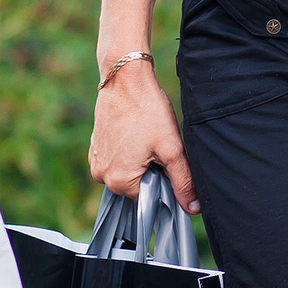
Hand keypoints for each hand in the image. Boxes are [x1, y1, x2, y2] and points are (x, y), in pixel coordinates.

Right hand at [91, 58, 198, 212]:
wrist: (126, 78)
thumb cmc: (147, 111)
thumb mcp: (171, 148)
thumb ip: (183, 181)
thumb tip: (192, 209)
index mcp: (118, 182)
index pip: (148, 197)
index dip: (163, 179)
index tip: (166, 157)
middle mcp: (101, 176)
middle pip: (136, 185)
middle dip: (151, 169)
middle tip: (157, 144)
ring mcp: (96, 160)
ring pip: (128, 170)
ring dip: (140, 159)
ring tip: (146, 135)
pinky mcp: (96, 146)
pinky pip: (117, 158)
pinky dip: (129, 149)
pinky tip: (136, 131)